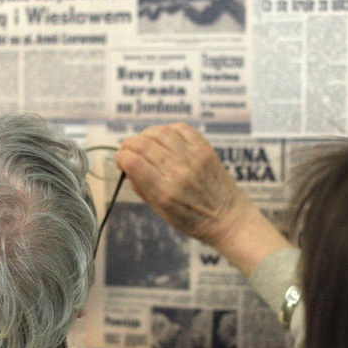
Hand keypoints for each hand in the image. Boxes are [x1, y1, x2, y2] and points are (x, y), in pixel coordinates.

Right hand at [115, 123, 290, 275]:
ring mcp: (193, 158)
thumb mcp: (160, 212)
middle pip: (143, 144)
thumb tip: (126, 166)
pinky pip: (181, 128)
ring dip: (146, 134)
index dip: (120, 157)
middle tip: (129, 149)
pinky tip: (165, 139)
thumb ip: (141, 188)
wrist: (227, 217)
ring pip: (160, 132)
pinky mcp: (205, 149)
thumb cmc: (191, 219)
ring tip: (145, 142)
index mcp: (164, 192)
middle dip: (129, 144)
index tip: (120, 160)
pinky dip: (167, 130)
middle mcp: (178, 172)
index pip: (132, 162)